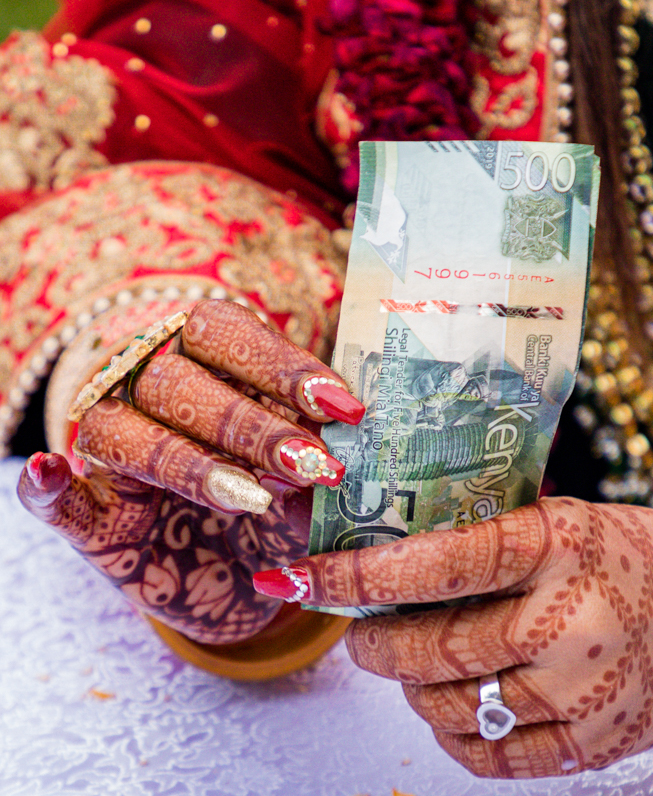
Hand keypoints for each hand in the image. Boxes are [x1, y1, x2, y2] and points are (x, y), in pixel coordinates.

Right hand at [17, 300, 364, 643]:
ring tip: (255, 499)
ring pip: (127, 432)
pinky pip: (55, 497)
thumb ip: (310, 459)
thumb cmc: (281, 507)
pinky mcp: (89, 516)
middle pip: (179, 382)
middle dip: (252, 426)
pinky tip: (47, 474)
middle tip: (311, 465)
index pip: (228, 335)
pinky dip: (45, 487)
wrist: (242, 580)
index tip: (343, 408)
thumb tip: (338, 452)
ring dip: (193, 464)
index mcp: (205, 358)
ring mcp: (111, 453)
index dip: (284, 368)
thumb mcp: (306, 483)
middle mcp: (147, 390)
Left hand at [264, 498, 652, 777]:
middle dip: (376, 644)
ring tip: (416, 666)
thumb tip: (381, 569)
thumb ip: (491, 544)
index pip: (443, 562)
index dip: (362, 575)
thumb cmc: (634, 553)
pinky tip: (454, 707)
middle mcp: (573, 620)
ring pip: (452, 706)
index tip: (305, 578)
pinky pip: (491, 758)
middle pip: (435, 649)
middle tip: (360, 634)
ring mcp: (584, 692)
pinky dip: (454, 733)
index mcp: (563, 543)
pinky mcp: (593, 744)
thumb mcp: (569, 521)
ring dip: (413, 688)